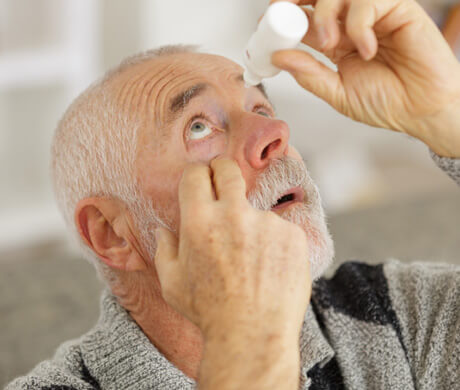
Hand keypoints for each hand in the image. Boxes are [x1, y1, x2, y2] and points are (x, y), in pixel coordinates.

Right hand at [154, 158, 310, 340]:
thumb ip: (164, 249)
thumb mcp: (172, 283)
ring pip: (255, 210)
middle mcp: (233, 214)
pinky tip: (269, 269)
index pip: (196, 174)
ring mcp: (266, 222)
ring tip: (250, 262)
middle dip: (222, 169)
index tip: (201, 177)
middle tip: (223, 179)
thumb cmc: (208, 311)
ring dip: (250, 225)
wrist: (252, 334)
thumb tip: (163, 230)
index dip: (197, 173)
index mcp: (199, 221)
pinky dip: (274, 242)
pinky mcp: (292, 234)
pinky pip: (279, 229)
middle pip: (228, 170)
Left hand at [270, 0, 459, 156]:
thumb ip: (310, 75)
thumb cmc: (387, 104)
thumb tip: (279, 58)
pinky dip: (360, 23)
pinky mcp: (399, 8)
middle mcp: (351, 24)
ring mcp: (375, 14)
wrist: (422, 112)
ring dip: (325, 14)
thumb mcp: (338, 94)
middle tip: (281, 10)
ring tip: (329, 44)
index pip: (304, 20)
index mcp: (336, 43)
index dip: (283, 17)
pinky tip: (367, 49)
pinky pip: (369, 1)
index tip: (264, 24)